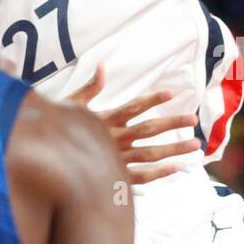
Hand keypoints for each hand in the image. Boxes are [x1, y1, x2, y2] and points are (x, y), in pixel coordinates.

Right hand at [71, 65, 201, 182]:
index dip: (151, 100)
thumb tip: (103, 66)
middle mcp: (113, 139)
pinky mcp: (115, 176)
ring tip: (195, 146)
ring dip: (173, 150)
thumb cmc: (58, 128)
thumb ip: (90, 88)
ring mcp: (117, 159)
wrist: (48, 158)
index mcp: (104, 120)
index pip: (132, 108)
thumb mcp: (71, 104)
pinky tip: (177, 169)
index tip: (170, 93)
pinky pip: (141, 177)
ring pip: (149, 155)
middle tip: (193, 118)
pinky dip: (159, 174)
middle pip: (147, 130)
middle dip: (172, 124)